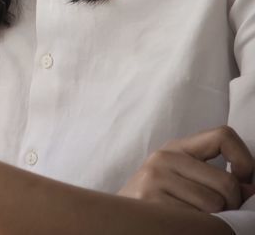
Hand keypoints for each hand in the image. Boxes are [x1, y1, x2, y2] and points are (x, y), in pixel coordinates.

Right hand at [119, 125, 254, 212]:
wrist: (120, 218)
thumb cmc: (158, 200)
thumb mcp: (183, 179)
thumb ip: (215, 178)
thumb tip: (252, 189)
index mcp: (176, 148)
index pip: (223, 136)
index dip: (244, 160)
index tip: (244, 180)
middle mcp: (164, 158)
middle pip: (227, 181)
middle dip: (232, 203)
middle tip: (219, 212)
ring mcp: (155, 179)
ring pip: (215, 203)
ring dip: (214, 218)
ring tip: (196, 218)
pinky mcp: (151, 202)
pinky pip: (197, 219)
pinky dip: (198, 227)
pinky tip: (184, 224)